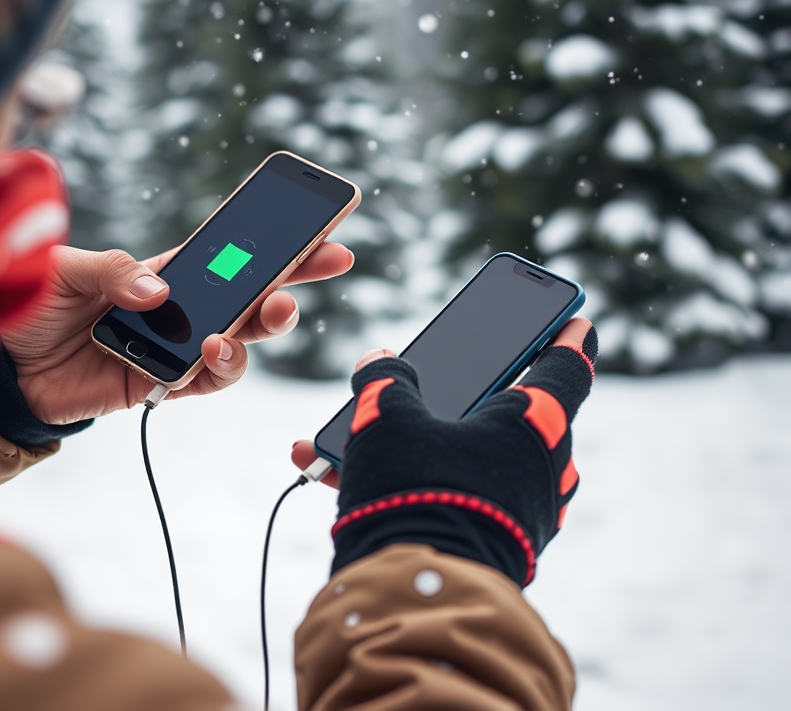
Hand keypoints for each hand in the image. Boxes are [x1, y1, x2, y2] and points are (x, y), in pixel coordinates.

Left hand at [0, 243, 353, 423]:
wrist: (0, 371)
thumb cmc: (28, 307)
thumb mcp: (63, 271)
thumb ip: (112, 272)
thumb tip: (160, 292)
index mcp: (161, 271)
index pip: (228, 253)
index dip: (272, 241)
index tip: (317, 226)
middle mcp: (177, 308)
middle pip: (249, 293)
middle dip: (295, 275)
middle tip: (330, 260)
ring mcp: (174, 347)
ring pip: (238, 339)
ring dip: (261, 326)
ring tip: (270, 311)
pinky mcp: (161, 384)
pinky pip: (206, 380)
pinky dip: (216, 367)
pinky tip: (207, 351)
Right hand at [292, 318, 597, 585]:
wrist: (419, 596)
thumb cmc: (417, 491)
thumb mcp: (388, 419)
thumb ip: (383, 381)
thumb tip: (378, 363)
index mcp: (535, 424)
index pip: (565, 367)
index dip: (564, 338)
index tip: (574, 322)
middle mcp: (543, 469)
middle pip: (517, 417)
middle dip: (473, 399)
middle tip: (451, 380)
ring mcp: (524, 513)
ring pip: (477, 462)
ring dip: (425, 446)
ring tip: (358, 437)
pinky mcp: (500, 549)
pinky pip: (459, 500)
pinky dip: (418, 486)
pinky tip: (343, 479)